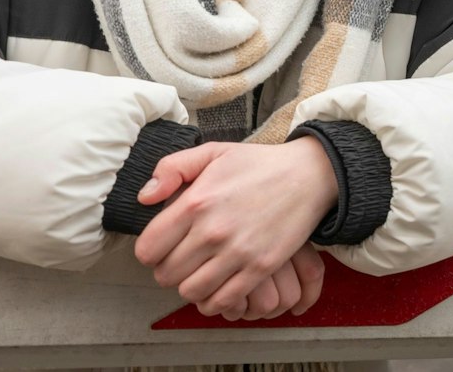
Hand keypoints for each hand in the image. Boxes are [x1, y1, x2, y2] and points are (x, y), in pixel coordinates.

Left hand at [133, 138, 338, 318]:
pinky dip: (215, 300)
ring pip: (191, 292)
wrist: (308, 175)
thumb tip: (144, 198)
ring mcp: (237, 252)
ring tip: (200, 272)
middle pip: (166, 275)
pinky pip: (222, 301)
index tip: (163, 246)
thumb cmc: (257, 164)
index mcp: (195, 202)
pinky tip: (219, 285)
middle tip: (182, 259)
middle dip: (168, 270)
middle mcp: (212, 230)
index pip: (148, 249)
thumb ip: (171, 168)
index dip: (150, 251)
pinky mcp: (260, 268)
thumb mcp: (212, 152)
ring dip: (190, 286)